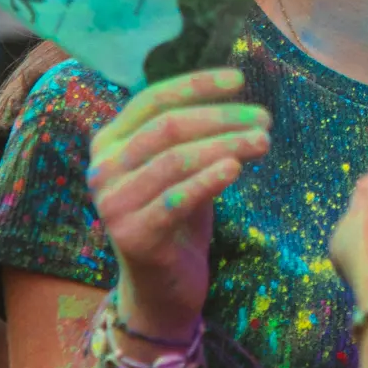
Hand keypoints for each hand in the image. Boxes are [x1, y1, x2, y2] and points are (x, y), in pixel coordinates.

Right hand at [87, 68, 270, 338]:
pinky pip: (175, 199)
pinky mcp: (132, 236)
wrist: (161, 288)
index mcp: (109, 143)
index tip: (239, 79)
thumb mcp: (178, 169)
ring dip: (225, 144)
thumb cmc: (174, 219)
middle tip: (265, 118)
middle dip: (221, 117)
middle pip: (167, 127)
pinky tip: (236, 167)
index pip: (151, 99)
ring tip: (263, 141)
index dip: (196, 85)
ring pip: (175, 159)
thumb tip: (233, 92)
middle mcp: (102, 169)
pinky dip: (208, 179)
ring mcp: (113, 204)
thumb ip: (189, 134)